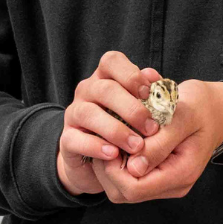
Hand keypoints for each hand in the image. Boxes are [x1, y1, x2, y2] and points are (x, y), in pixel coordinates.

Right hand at [57, 51, 163, 196]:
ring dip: (116, 130)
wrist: (100, 162)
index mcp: (105, 77)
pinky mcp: (66, 138)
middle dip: (132, 109)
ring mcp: (74, 113)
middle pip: (105, 89)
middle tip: (152, 128)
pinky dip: (96, 147)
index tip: (148, 93)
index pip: (112, 61)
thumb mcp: (141, 109)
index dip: (131, 74)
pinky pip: (76, 139)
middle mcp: (87, 90)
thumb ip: (149, 94)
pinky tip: (114, 154)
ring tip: (137, 146)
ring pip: (89, 113)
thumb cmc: (127, 127)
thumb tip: (155, 79)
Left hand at [90, 79, 222, 203]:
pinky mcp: (160, 175)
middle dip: (107, 168)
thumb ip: (160, 142)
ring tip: (112, 138)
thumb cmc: (202, 107)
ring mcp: (166, 182)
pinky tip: (120, 140)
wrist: (218, 108)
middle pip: (123, 193)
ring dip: (110, 166)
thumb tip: (134, 166)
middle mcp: (173, 184)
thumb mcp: (183, 116)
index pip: (134, 188)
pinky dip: (118, 162)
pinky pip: (129, 179)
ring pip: (121, 189)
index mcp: (181, 173)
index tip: (109, 140)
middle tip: (105, 138)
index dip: (113, 168)